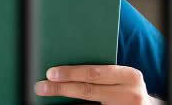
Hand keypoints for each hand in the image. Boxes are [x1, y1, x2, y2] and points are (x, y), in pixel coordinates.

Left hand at [35, 65, 150, 104]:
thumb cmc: (125, 86)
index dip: (71, 73)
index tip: (50, 73)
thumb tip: (64, 69)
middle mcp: (130, 94)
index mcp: (129, 76)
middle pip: (88, 91)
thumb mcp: (119, 76)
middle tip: (41, 86)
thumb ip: (100, 71)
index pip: (94, 73)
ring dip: (64, 102)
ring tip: (47, 96)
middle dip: (61, 88)